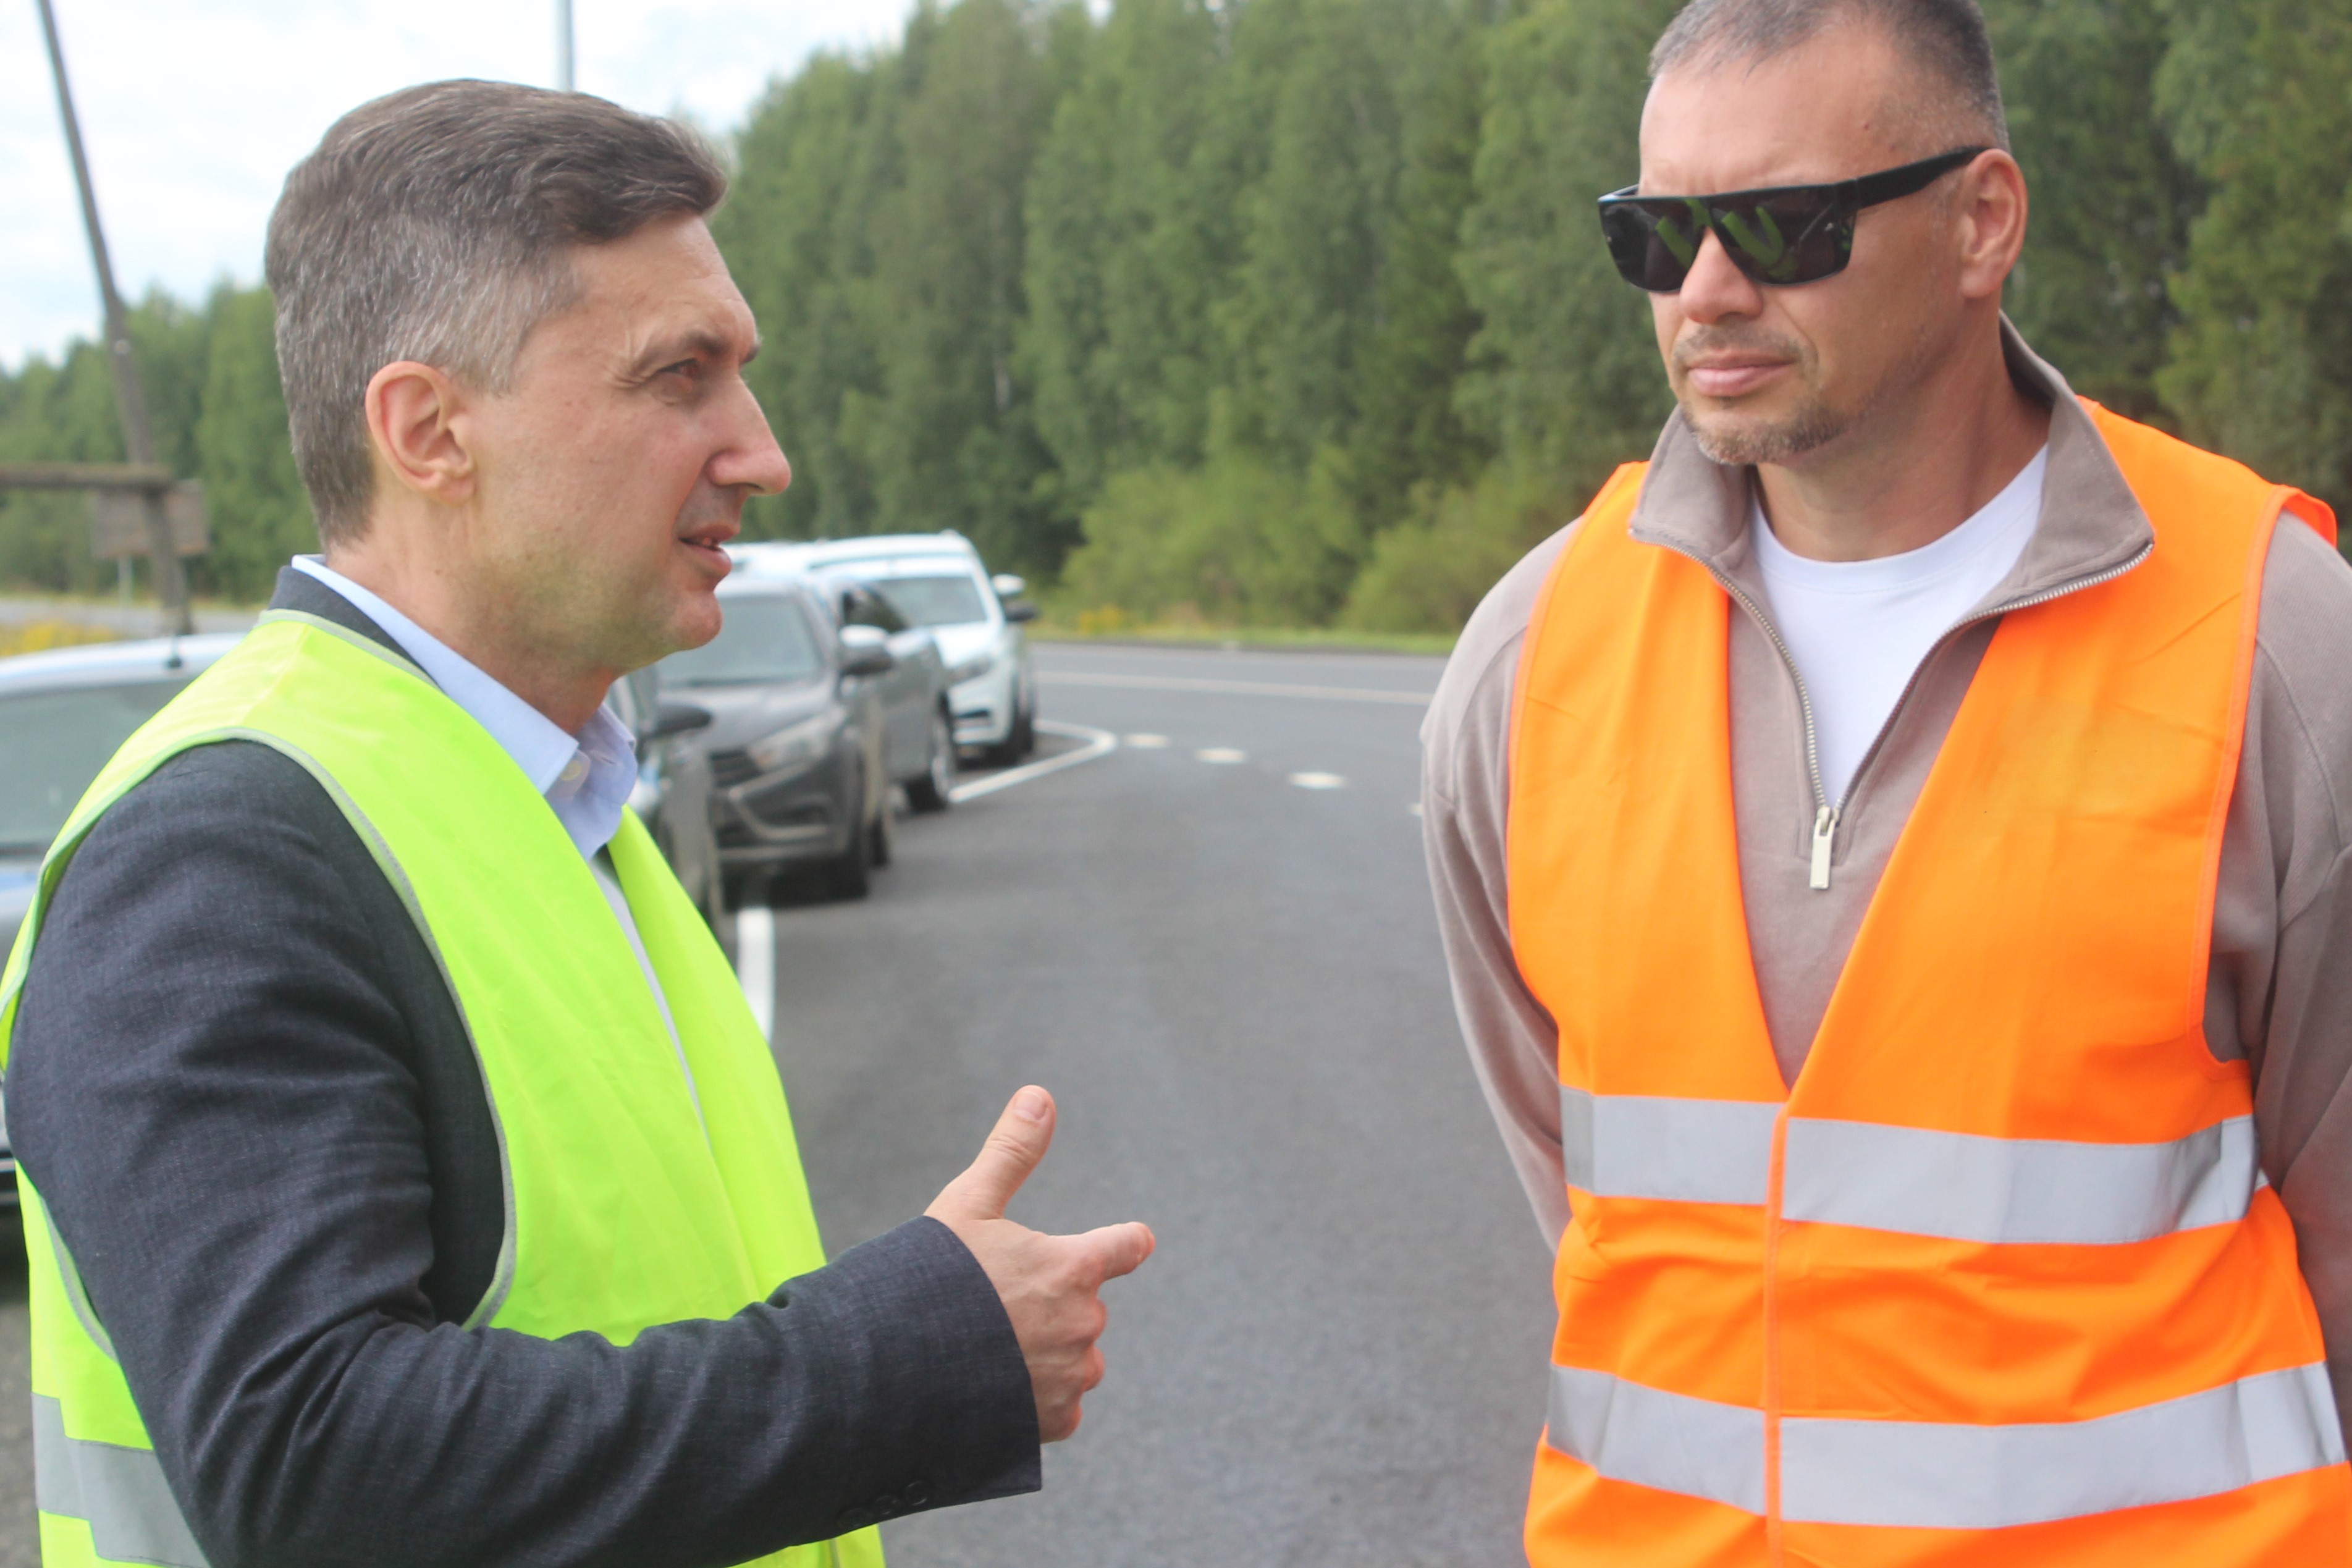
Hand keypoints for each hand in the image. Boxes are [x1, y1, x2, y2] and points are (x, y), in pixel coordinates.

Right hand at [926, 1086, 1154, 1440]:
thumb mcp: (967, 1205)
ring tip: (988, 1352)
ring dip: (1046, 1354)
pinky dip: (1035, 1399)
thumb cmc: (930, 1280)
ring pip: (1072, 1359)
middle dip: (1049, 1305)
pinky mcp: (1055, 1422)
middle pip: (1083, 1307)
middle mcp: (1085, 1323)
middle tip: (994, 1308)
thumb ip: (1010, 1153)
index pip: (1125, 1246)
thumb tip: (1040, 1094)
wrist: (895, 1371)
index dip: (1124, 1242)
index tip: (1131, 1241)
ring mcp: (1072, 1377)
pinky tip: (993, 1391)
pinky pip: (1059, 1406)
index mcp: (1073, 1267)